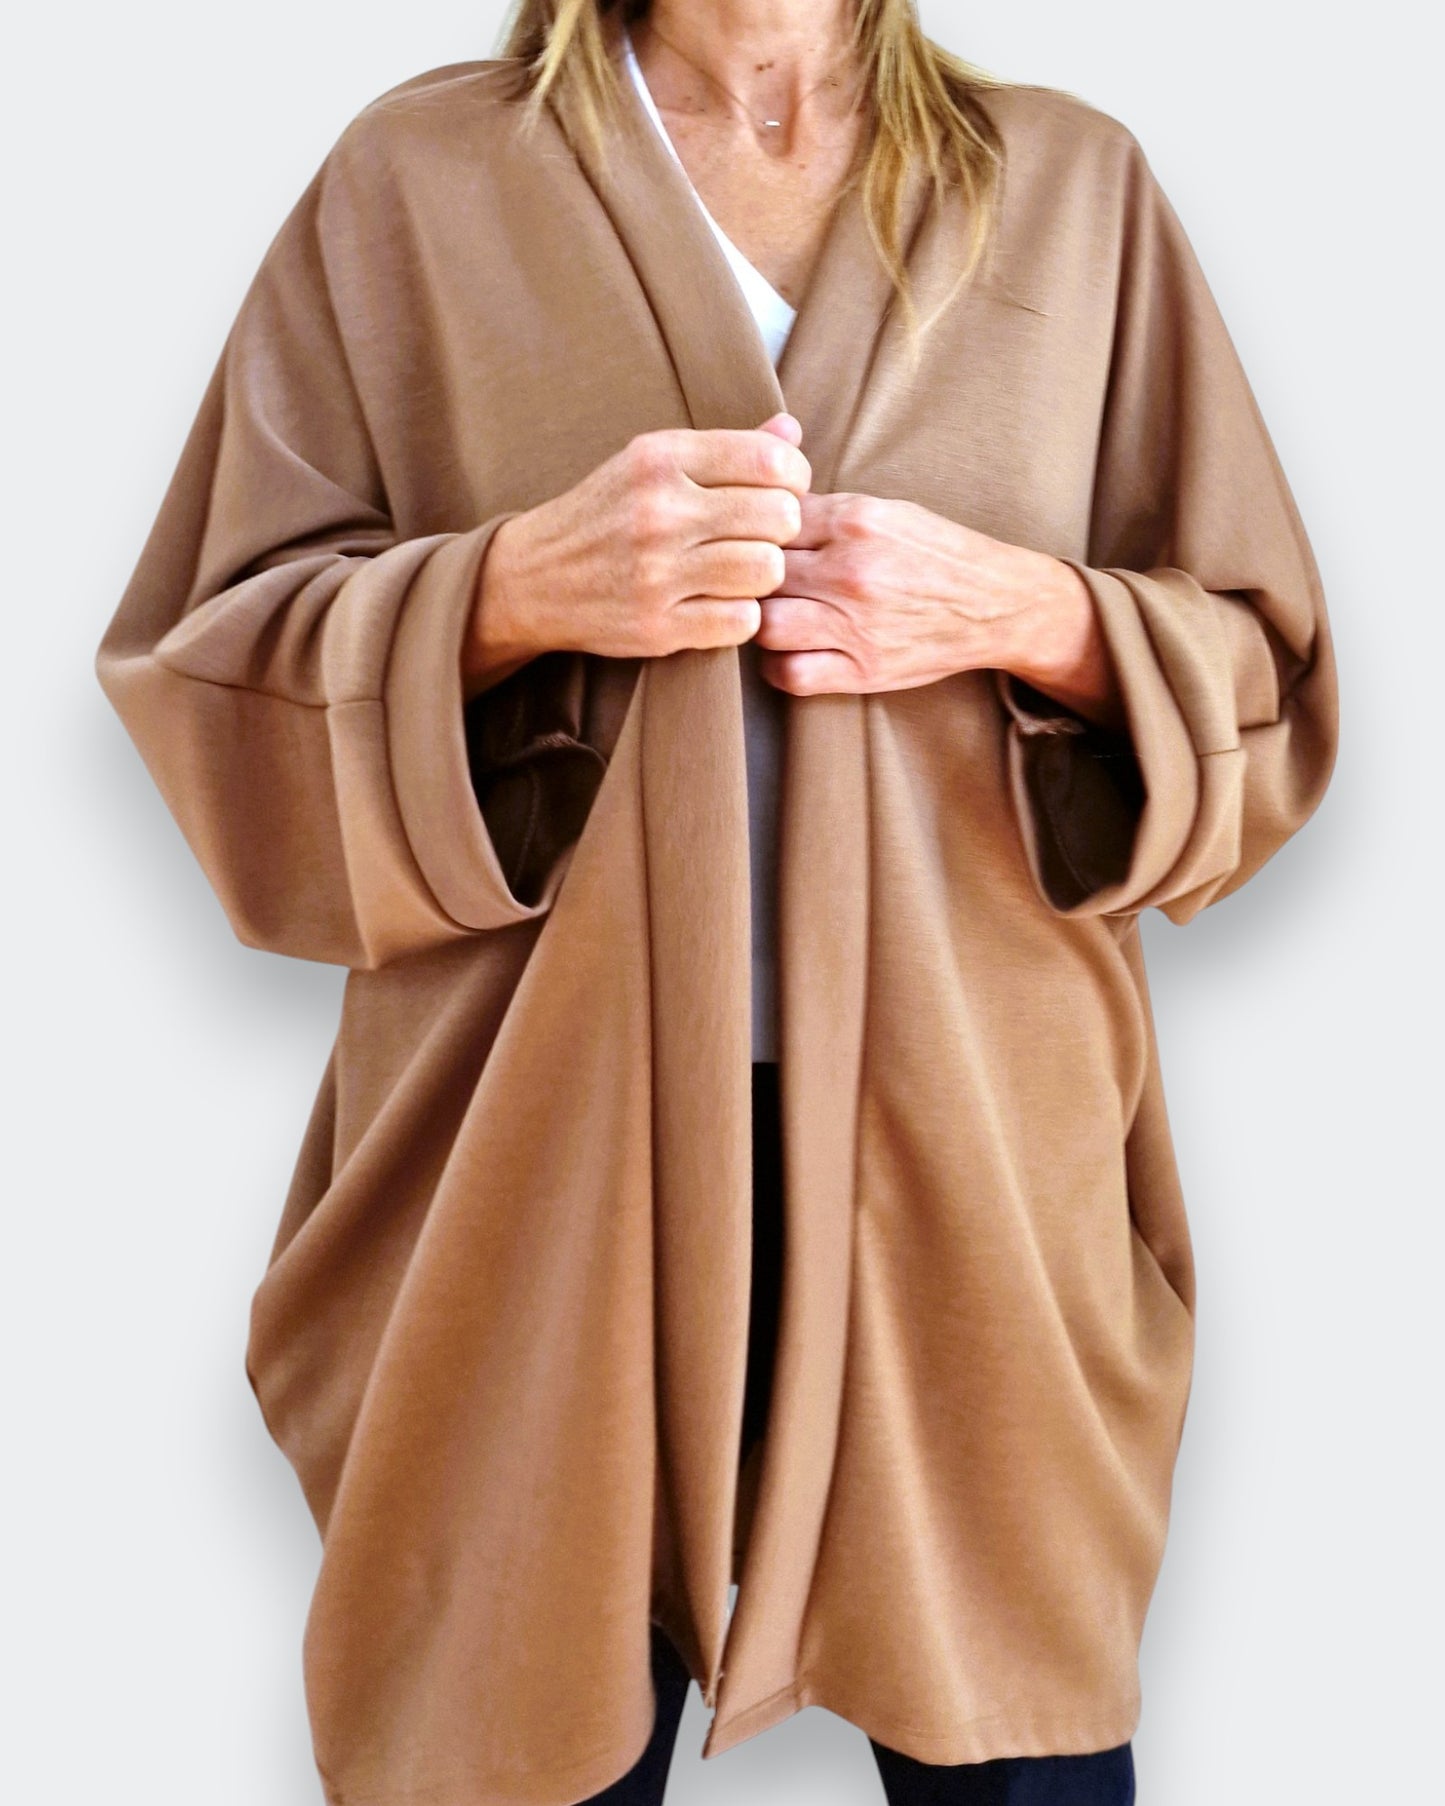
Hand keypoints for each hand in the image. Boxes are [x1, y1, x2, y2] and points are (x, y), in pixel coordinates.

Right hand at [462, 414, 810, 698]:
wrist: (533, 577)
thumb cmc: (607, 514)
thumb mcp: (653, 464)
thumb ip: (727, 449)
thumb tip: (790, 433)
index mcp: (659, 458)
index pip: (769, 461)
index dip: (794, 479)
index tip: (782, 492)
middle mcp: (659, 512)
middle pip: (780, 517)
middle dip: (783, 528)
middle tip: (763, 536)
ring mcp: (656, 573)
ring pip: (767, 571)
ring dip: (764, 574)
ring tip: (742, 571)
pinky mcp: (656, 627)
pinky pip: (742, 622)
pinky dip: (741, 616)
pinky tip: (720, 603)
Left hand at [754, 491, 1125, 729]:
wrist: (998, 605)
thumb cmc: (938, 554)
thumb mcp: (888, 511)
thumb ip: (827, 506)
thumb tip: (766, 480)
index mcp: (856, 518)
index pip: (768, 517)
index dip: (751, 531)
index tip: (751, 542)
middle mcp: (851, 570)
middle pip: (758, 571)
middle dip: (748, 577)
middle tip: (751, 584)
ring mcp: (855, 623)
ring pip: (765, 624)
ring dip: (759, 623)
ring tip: (770, 616)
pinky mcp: (862, 669)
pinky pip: (791, 674)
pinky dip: (779, 666)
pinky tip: (789, 651)